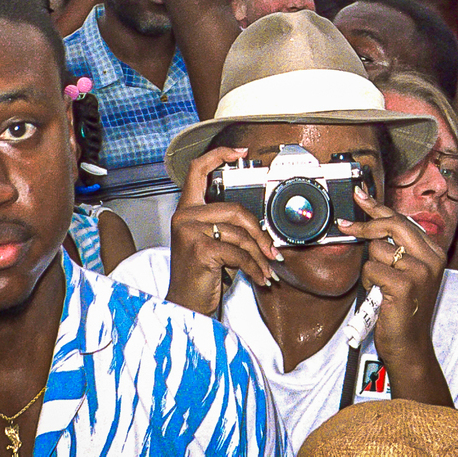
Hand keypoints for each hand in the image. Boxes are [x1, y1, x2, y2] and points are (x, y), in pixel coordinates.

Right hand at [167, 147, 280, 316]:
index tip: (239, 152)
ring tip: (267, 269)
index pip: (198, 170)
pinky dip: (254, 268)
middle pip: (235, 209)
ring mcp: (190, 232)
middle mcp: (185, 216)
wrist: (185, 306)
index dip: (219, 155)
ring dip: (259, 256)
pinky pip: (239, 254)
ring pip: (240, 234)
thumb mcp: (210, 242)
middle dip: (259, 232)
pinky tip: (259, 277)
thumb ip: (225, 225)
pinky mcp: (201, 249)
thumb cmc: (200, 275)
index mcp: (186, 210)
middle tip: (272, 250)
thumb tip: (259, 225)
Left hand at [336, 187, 446, 379]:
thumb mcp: (407, 272)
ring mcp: (419, 271)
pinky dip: (369, 282)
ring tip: (381, 286)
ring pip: (377, 249)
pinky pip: (371, 269)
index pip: (402, 219)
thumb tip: (372, 218)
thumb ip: (397, 247)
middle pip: (392, 224)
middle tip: (346, 227)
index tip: (360, 195)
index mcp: (433, 251)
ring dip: (371, 267)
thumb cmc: (404, 307)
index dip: (378, 206)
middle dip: (366, 226)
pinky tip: (380, 295)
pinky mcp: (404, 285)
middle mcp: (431, 258)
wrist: (410, 345)